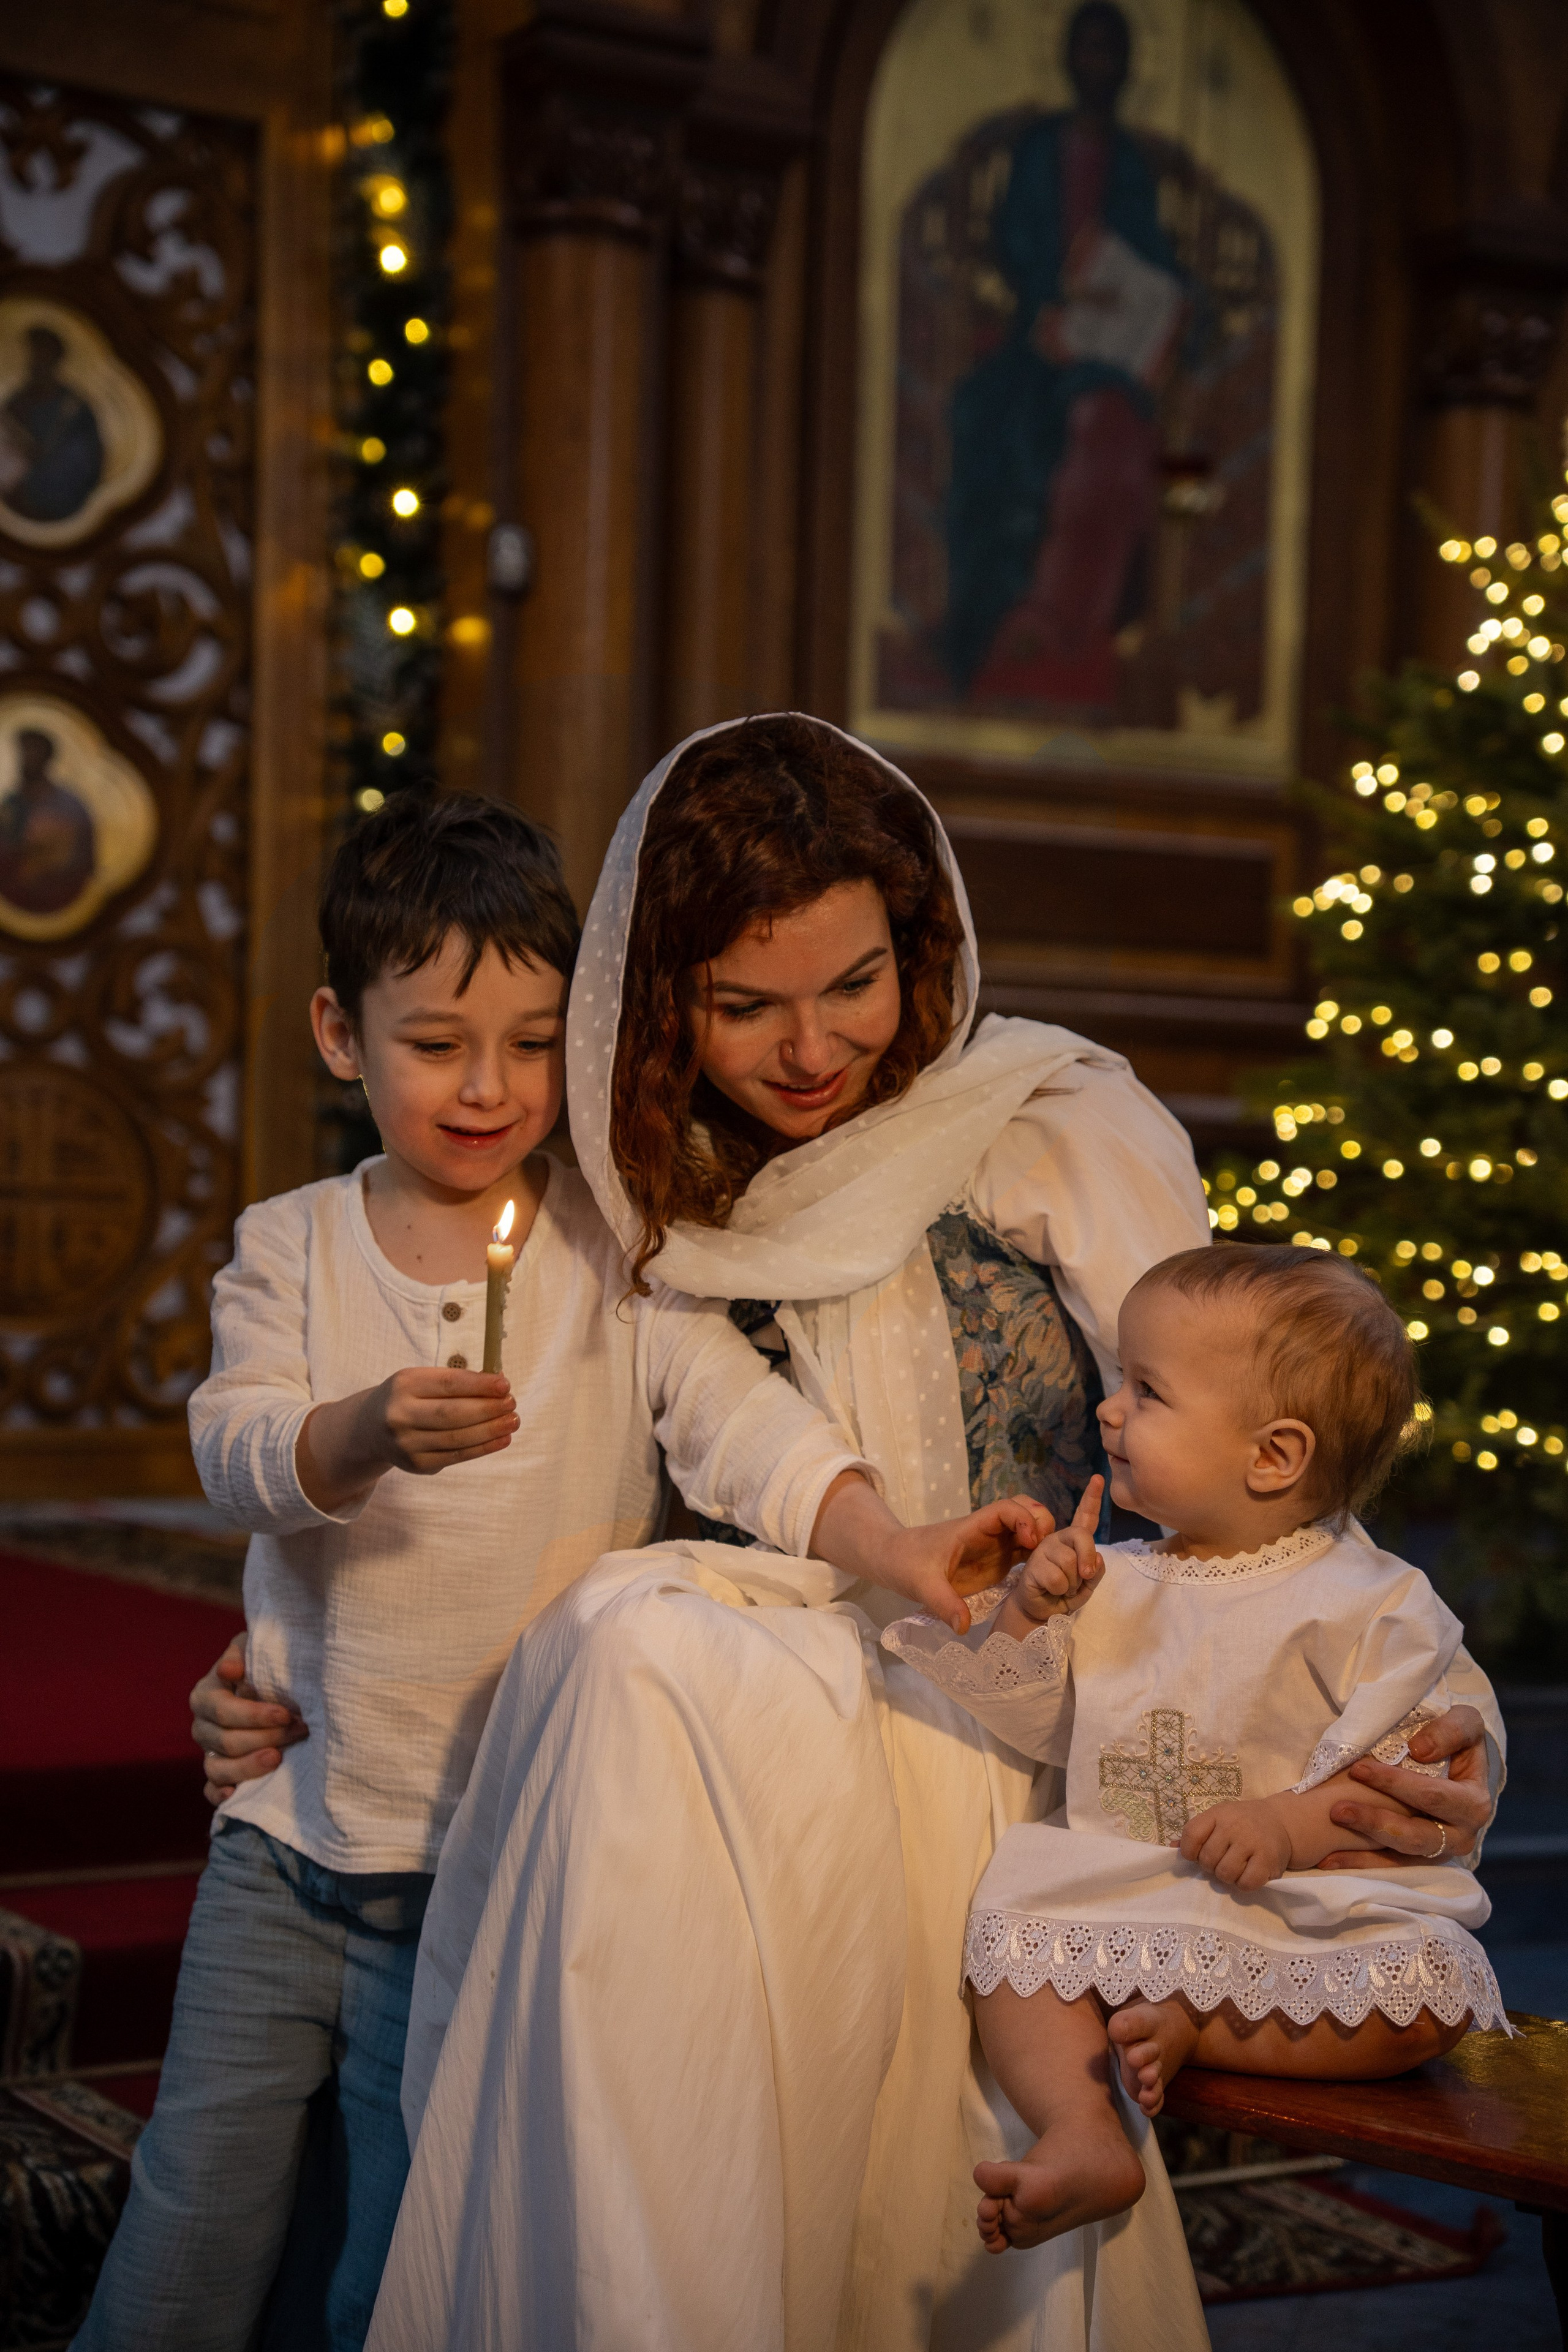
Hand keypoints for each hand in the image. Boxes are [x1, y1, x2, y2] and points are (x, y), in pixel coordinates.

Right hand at [190, 1633, 306, 1808]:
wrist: (269, 1683)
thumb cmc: (262, 1663)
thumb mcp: (252, 1648)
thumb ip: (241, 1654)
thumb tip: (228, 1671)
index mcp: (205, 1695)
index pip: (224, 1711)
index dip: (255, 1715)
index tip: (287, 1713)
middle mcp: (202, 1726)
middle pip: (226, 1741)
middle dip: (265, 1737)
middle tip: (299, 1731)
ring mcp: (208, 1752)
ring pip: (218, 1769)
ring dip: (249, 1767)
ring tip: (278, 1759)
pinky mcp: (216, 1773)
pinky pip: (211, 1790)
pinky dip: (220, 1794)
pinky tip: (236, 1794)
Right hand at [297, 1367, 518, 1511]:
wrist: (371, 1428)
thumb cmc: (409, 1398)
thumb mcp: (423, 1381)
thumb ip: (457, 1383)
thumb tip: (499, 1385)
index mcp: (404, 1385)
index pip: (448, 1384)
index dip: (480, 1385)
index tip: (505, 1385)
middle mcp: (400, 1415)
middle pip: (453, 1414)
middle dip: (488, 1409)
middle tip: (512, 1404)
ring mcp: (407, 1443)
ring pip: (457, 1438)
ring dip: (491, 1430)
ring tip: (513, 1421)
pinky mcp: (416, 1465)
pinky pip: (456, 1457)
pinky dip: (483, 1448)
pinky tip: (502, 1439)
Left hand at [881, 1495, 1056, 1633]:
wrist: (895, 1561)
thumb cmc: (906, 1563)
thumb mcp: (922, 1585)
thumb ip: (944, 1603)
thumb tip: (963, 1627)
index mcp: (973, 1528)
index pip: (1006, 1509)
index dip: (1023, 1519)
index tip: (1031, 1541)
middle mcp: (988, 1533)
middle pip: (1026, 1511)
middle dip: (1042, 1524)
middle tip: (1047, 1554)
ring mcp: (995, 1546)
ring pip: (1029, 1530)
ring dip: (1045, 1542)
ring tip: (1051, 1568)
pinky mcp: (996, 1561)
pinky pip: (1024, 1552)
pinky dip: (1039, 1557)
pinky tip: (1044, 1578)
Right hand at [1012, 1478, 1105, 1623]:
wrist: (1042, 1611)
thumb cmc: (1066, 1594)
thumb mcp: (1088, 1584)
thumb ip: (1096, 1570)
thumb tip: (1095, 1559)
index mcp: (1073, 1541)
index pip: (1085, 1517)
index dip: (1092, 1498)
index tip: (1098, 1478)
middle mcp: (1058, 1539)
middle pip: (1081, 1536)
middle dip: (1087, 1558)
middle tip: (1085, 1577)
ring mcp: (1044, 1550)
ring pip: (1071, 1562)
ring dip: (1073, 1584)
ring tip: (1063, 1588)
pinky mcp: (1033, 1565)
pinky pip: (1058, 1578)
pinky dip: (1061, 1591)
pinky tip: (1051, 1590)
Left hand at [1180, 1796, 1291, 1888]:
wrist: (1280, 1821)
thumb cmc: (1242, 1822)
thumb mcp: (1218, 1819)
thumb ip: (1196, 1833)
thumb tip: (1171, 1848)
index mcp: (1218, 1814)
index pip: (1191, 1834)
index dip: (1189, 1851)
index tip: (1197, 1855)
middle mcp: (1234, 1826)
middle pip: (1207, 1859)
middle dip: (1211, 1866)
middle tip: (1222, 1860)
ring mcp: (1252, 1842)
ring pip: (1225, 1873)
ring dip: (1227, 1876)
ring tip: (1235, 1867)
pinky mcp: (1268, 1859)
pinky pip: (1246, 1883)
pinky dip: (1244, 1884)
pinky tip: (1248, 1874)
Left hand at [1318, 1704, 1492, 1869]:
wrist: (1458, 1765)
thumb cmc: (1457, 1739)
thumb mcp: (1466, 1723)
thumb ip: (1451, 1730)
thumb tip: (1419, 1750)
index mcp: (1473, 1803)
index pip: (1432, 1796)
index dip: (1395, 1784)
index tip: (1358, 1769)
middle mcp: (1461, 1835)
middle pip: (1416, 1835)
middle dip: (1375, 1822)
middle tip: (1337, 1810)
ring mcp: (1441, 1851)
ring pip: (1402, 1856)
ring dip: (1363, 1849)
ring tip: (1329, 1840)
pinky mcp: (1421, 1860)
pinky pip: (1390, 1867)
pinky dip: (1360, 1863)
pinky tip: (1329, 1860)